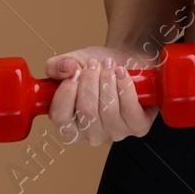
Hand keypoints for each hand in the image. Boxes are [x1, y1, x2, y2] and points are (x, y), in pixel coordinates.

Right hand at [45, 45, 160, 145]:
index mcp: (70, 124)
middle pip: (87, 112)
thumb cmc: (98, 66)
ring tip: (109, 64)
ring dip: (108, 80)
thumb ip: (56, 66)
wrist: (127, 59)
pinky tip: (122, 73)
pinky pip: (130, 110)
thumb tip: (65, 69)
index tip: (75, 73)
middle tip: (94, 63)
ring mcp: (115, 132)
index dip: (66, 94)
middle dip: (91, 81)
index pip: (60, 118)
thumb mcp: (72, 62)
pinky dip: (125, 87)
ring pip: (109, 109)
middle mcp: (91, 134)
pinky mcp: (138, 126)